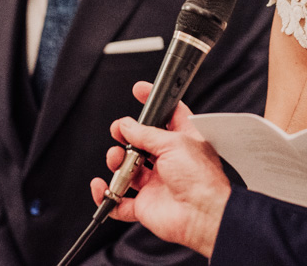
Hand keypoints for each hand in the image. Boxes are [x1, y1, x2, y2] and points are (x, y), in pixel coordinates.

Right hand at [90, 81, 230, 257]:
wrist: (204, 215)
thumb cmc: (202, 179)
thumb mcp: (173, 143)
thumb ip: (146, 134)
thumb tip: (127, 125)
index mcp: (182, 141)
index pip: (168, 115)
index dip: (153, 102)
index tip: (140, 91)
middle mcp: (168, 161)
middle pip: (140, 143)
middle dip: (126, 136)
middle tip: (118, 131)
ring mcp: (155, 183)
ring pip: (127, 170)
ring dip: (116, 162)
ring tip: (116, 159)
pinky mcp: (145, 205)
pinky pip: (119, 201)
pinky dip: (106, 195)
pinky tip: (102, 186)